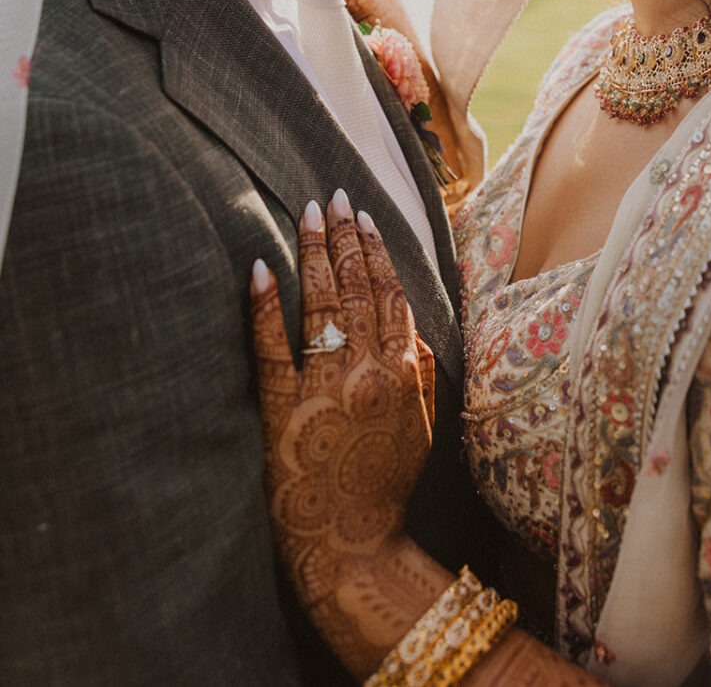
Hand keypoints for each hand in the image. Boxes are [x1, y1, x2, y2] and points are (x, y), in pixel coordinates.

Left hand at [250, 194, 433, 635]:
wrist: (352, 547)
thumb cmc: (384, 485)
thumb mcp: (419, 424)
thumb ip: (418, 367)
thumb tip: (410, 320)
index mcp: (402, 371)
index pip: (390, 293)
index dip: (376, 249)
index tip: (363, 214)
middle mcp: (367, 372)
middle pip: (357, 288)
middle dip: (343, 236)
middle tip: (331, 195)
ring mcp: (324, 388)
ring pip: (321, 305)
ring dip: (313, 254)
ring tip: (305, 214)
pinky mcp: (282, 409)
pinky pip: (272, 346)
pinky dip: (265, 304)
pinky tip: (260, 267)